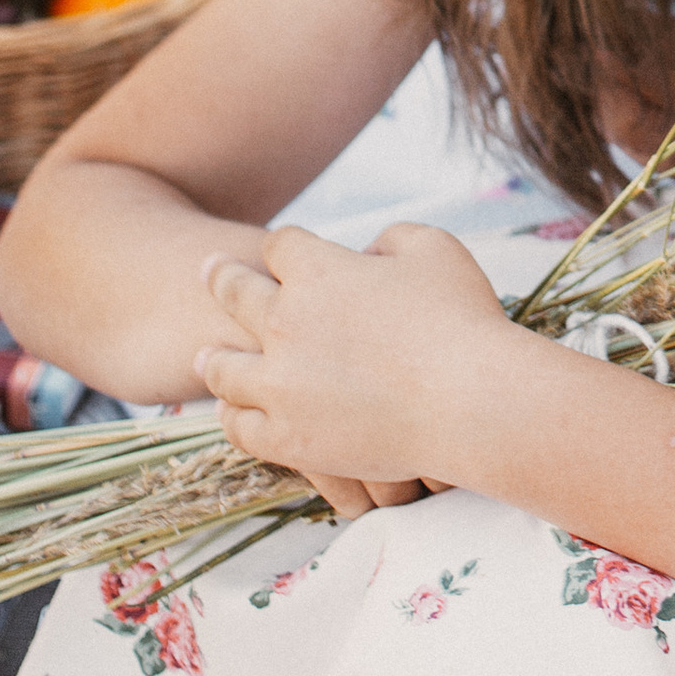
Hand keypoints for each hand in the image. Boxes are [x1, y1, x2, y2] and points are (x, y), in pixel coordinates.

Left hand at [195, 222, 513, 518]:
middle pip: (234, 294)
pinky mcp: (287, 438)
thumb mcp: (433, 247)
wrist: (467, 402)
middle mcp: (283, 322)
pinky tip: (233, 411)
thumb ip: (391, 238)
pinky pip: (239, 426)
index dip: (284, 246)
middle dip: (221, 278)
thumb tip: (368, 254)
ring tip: (207, 356)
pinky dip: (232, 415)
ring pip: (223, 368)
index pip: (280, 246)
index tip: (284, 249)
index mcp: (315, 271)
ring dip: (214, 357)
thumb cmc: (459, 319)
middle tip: (210, 271)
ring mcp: (278, 385)